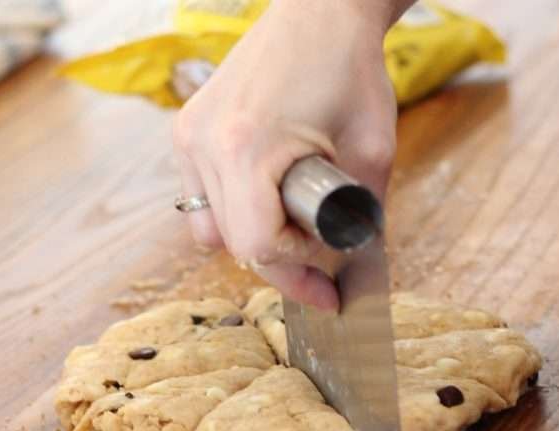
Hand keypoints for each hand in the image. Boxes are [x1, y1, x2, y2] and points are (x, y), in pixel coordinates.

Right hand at [172, 0, 401, 310]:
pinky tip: (262, 204)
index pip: (258, 245)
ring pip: (211, 231)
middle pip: (234, 244)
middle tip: (320, 274)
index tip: (329, 276)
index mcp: (246, 147)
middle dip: (280, 262)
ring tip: (290, 229)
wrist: (320, 11)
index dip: (298, 268)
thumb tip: (355, 266)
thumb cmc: (350, 68)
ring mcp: (189, 137)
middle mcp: (205, 144)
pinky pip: (198, 201)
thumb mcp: (373, 151)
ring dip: (253, 240)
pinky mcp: (185, 131)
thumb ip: (362, 214)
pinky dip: (230, 215)